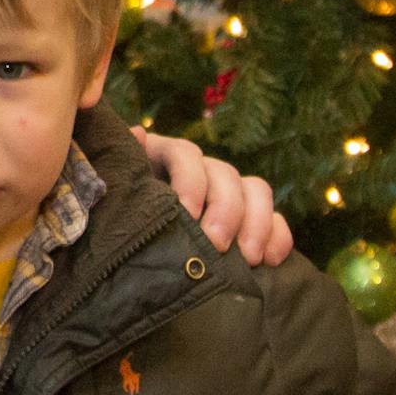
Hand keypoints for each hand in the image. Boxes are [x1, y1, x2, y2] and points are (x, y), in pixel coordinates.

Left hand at [133, 127, 292, 265]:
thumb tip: (137, 133)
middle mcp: (201, 169)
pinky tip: (271, 261)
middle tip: (217, 244)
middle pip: (225, 174)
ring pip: (256, 191)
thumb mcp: (117, 191)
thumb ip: (124, 168)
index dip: (190, 181)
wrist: (131, 249)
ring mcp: (229, 191)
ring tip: (247, 258)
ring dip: (257, 224)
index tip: (187, 213)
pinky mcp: (250, 218)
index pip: (185, 154)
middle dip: (225, 209)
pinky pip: (275, 219)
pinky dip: (278, 237)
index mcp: (163, 156)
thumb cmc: (119, 216)